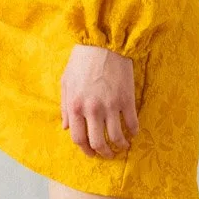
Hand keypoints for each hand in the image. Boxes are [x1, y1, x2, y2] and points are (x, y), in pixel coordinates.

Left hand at [60, 43, 138, 158]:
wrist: (103, 44)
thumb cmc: (82, 61)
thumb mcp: (66, 82)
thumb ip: (64, 107)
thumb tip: (65, 127)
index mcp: (75, 106)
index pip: (78, 138)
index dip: (85, 150)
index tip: (91, 153)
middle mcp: (92, 110)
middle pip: (97, 142)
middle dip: (103, 152)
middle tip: (108, 154)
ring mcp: (110, 106)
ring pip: (116, 137)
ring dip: (120, 146)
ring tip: (123, 146)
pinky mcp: (126, 100)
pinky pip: (132, 123)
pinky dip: (133, 132)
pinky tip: (133, 133)